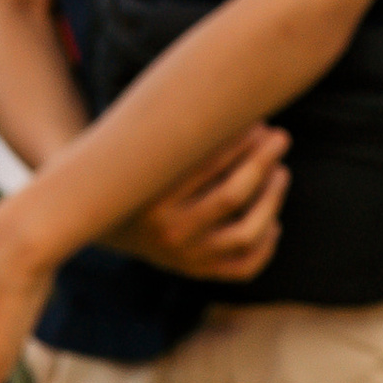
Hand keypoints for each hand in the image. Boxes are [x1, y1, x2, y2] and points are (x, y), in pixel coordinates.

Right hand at [114, 125, 288, 281]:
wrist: (101, 220)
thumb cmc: (134, 174)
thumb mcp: (144, 153)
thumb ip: (181, 136)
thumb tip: (238, 111)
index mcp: (151, 199)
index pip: (208, 165)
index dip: (241, 141)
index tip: (257, 121)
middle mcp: (169, 233)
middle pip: (232, 195)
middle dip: (262, 161)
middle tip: (279, 137)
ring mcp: (186, 258)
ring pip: (246, 233)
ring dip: (272, 200)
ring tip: (281, 172)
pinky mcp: (199, 271)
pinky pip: (244, 268)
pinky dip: (265, 247)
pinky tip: (273, 223)